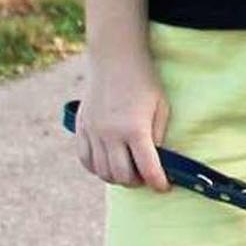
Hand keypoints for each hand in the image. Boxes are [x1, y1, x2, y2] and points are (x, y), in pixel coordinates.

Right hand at [75, 54, 170, 190]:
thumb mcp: (161, 108)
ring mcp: (93, 131)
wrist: (115, 58)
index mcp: (135, 128)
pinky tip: (108, 163)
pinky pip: (85, 159)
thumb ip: (158, 137)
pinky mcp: (82, 127)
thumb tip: (157, 163)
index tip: (163, 186)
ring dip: (117, 177)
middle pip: (122, 176)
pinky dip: (97, 167)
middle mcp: (111, 133)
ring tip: (128, 170)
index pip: (147, 169)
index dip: (158, 183)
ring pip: (102, 171)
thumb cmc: (144, 81)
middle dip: (137, 182)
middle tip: (145, 176)